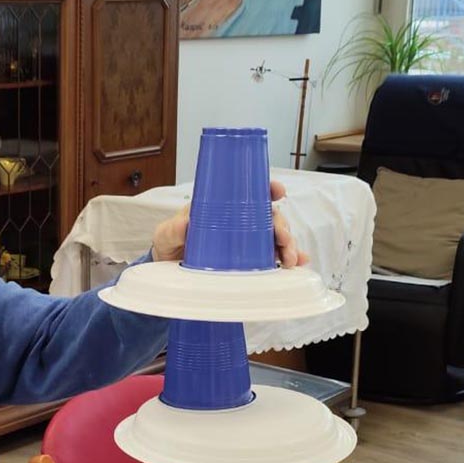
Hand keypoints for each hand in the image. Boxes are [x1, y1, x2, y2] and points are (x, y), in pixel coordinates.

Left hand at [151, 180, 308, 267]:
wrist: (170, 274)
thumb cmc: (170, 246)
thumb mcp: (166, 235)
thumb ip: (172, 229)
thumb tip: (184, 223)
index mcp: (223, 209)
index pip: (249, 193)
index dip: (267, 189)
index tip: (277, 191)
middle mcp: (240, 223)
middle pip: (270, 217)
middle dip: (283, 226)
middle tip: (284, 239)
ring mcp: (246, 242)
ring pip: (276, 238)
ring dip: (289, 246)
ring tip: (290, 259)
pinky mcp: (249, 262)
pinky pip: (273, 258)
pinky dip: (289, 259)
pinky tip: (297, 265)